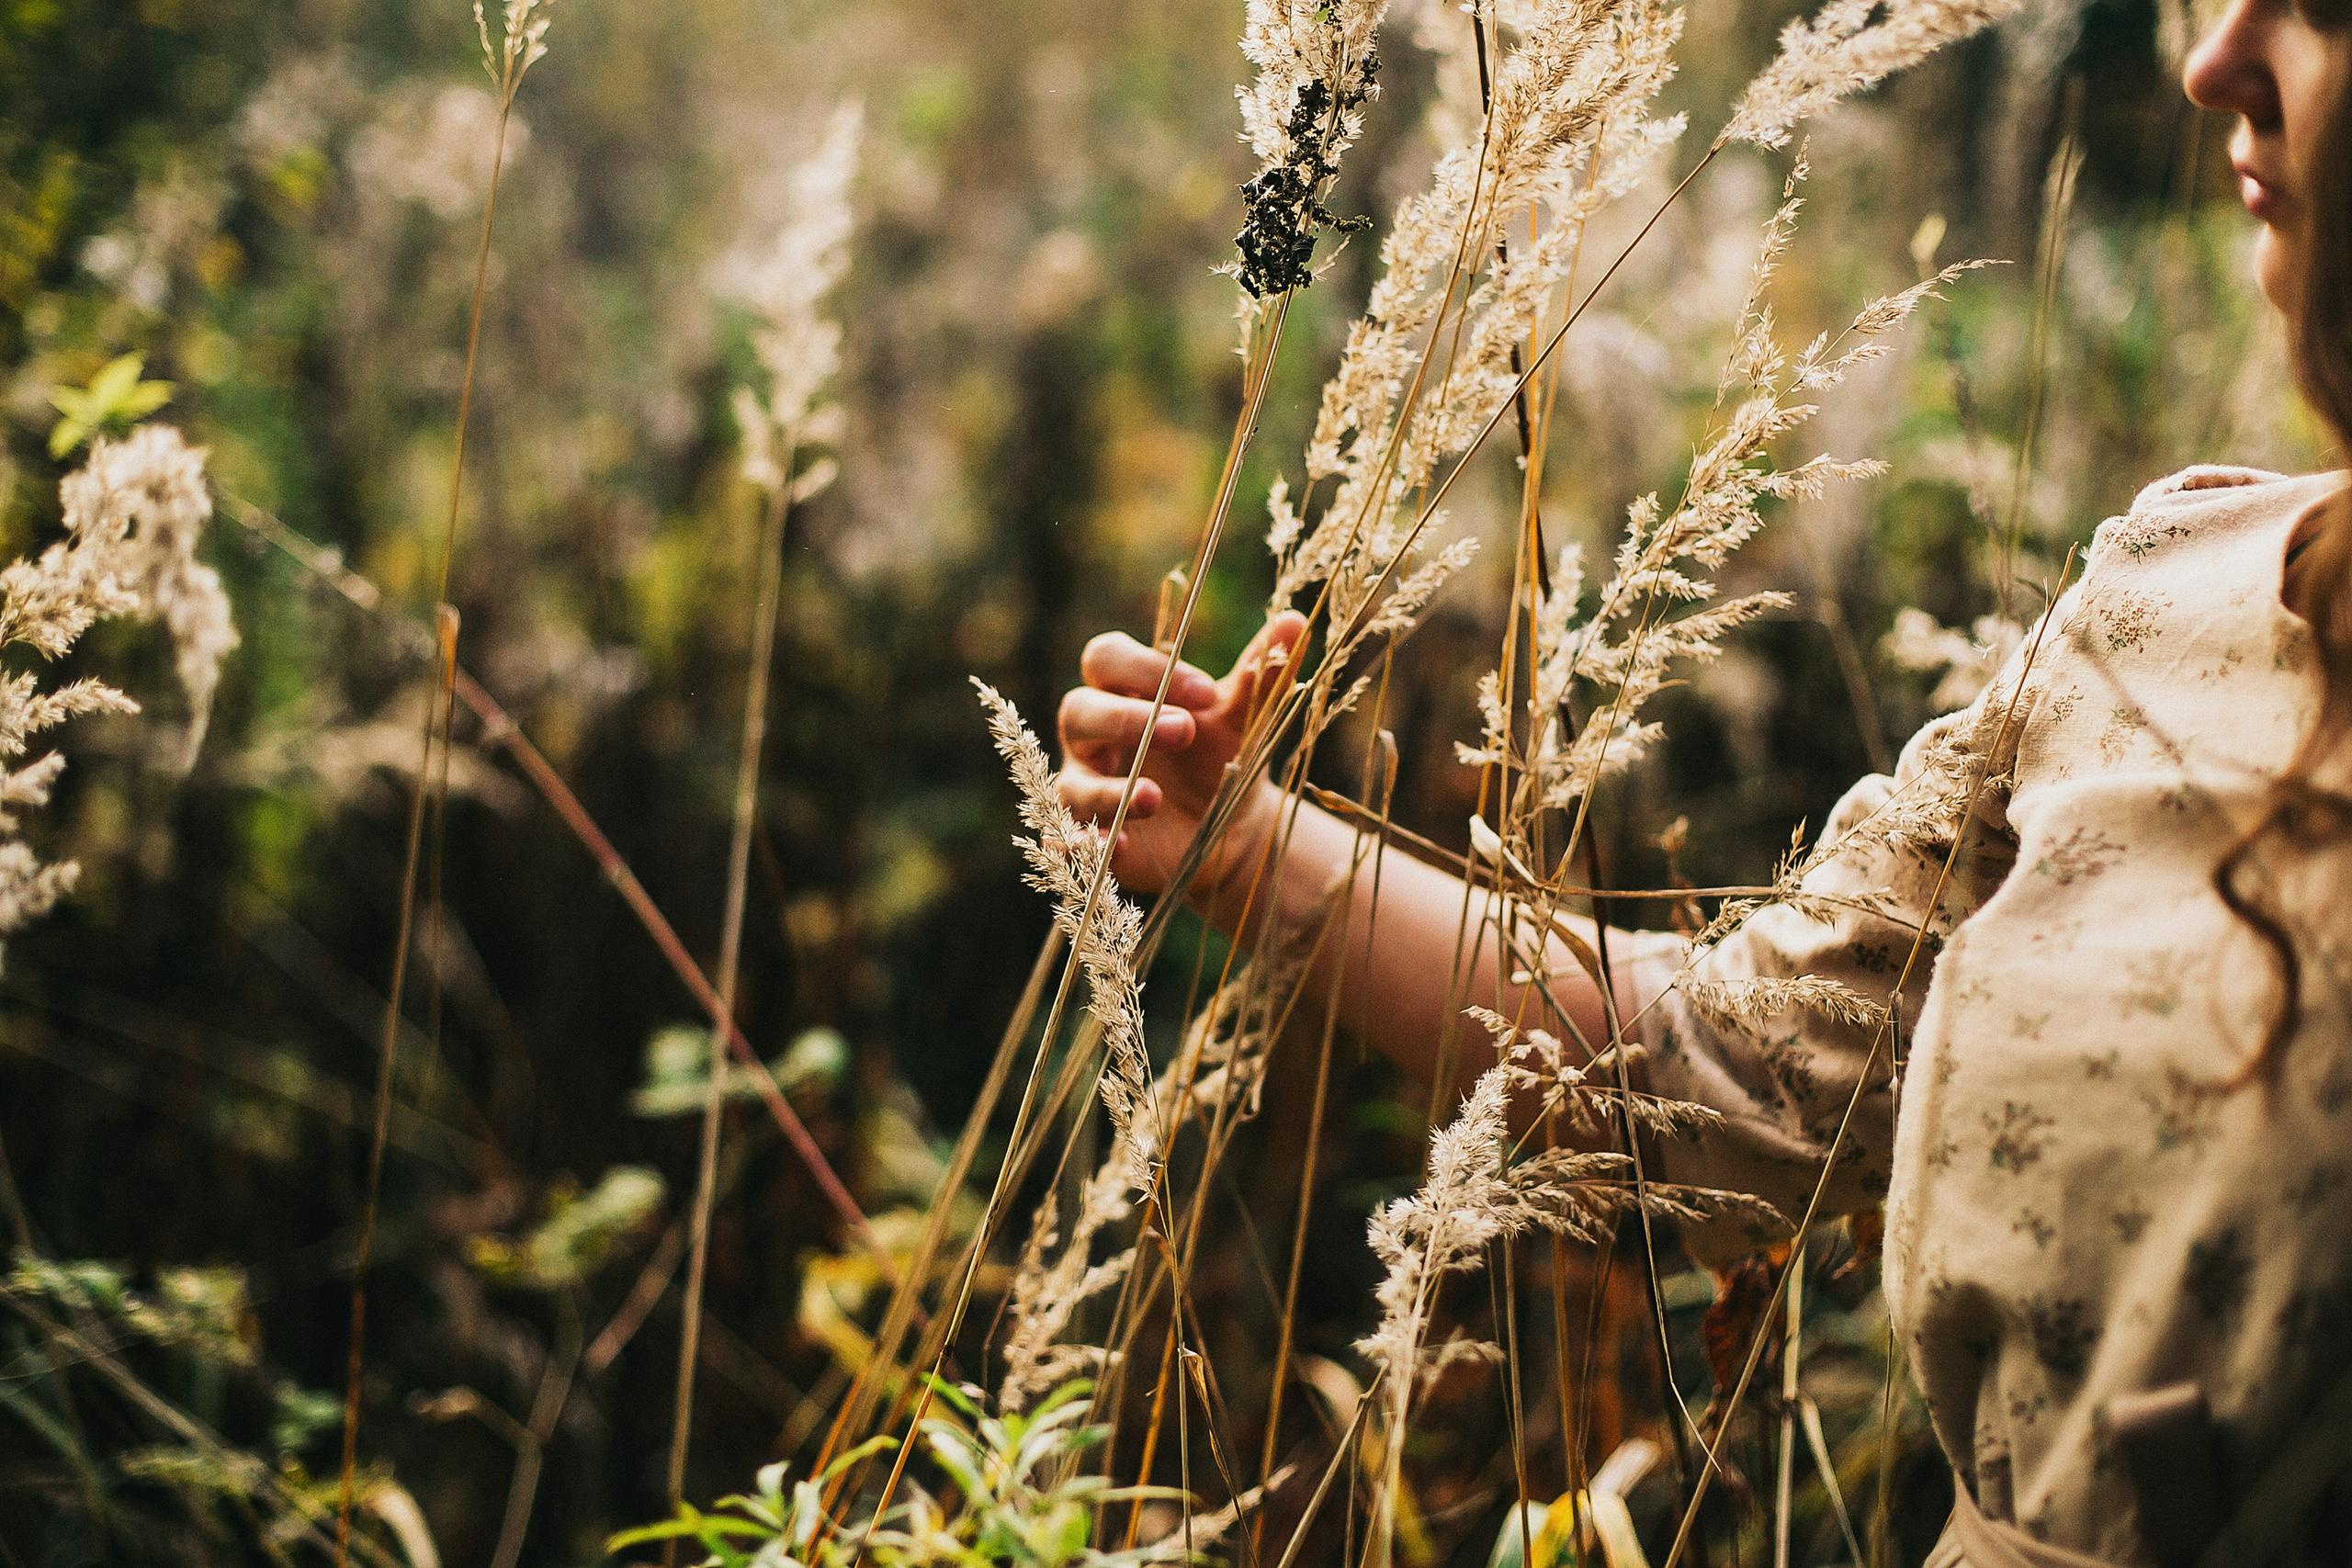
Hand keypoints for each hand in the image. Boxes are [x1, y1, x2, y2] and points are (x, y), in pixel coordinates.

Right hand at [1055, 610, 1307, 895]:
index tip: (1206, 692)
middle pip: (1078, 710)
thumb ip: (1260, 671)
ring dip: (1110, 789)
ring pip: (1072, 781)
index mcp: (1123, 690)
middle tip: (1184, 730)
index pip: (1107, 659)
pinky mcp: (1089, 836)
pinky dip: (1085, 843)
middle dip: (1126, 719)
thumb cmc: (1223, 756)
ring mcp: (1085, 786)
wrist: (1230, 828)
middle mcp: (1093, 735)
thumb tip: (1294, 621)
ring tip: (1155, 798)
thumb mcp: (1243, 717)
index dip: (1146, 669)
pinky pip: (1069, 839)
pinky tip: (1119, 844)